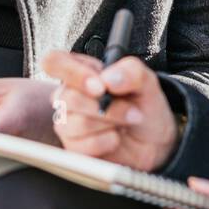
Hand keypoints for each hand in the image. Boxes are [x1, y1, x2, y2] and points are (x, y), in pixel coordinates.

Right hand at [41, 49, 178, 171]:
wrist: (154, 140)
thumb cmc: (144, 106)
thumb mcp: (147, 82)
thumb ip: (131, 71)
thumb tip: (107, 80)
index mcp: (81, 71)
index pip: (54, 62)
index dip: (73, 73)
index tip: (100, 86)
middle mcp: (68, 95)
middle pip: (68, 98)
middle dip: (108, 107)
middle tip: (131, 110)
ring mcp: (67, 122)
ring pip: (77, 123)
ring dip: (110, 124)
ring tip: (125, 123)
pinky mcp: (72, 147)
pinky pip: (82, 145)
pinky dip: (108, 141)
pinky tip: (115, 137)